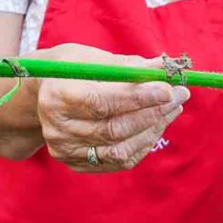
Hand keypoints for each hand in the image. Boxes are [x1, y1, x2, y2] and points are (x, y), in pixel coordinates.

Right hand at [36, 44, 187, 172]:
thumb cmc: (73, 69)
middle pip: (113, 128)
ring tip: (172, 108)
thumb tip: (164, 68)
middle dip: (153, 112)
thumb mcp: (94, 58)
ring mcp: (65, 150)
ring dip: (153, 129)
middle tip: (179, 95)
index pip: (101, 101)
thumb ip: (128, 66)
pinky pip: (118, 160)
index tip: (168, 88)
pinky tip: (155, 125)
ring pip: (120, 148)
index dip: (138, 97)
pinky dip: (142, 143)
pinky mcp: (75, 163)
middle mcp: (57, 128)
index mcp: (56, 96)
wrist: (43, 93)